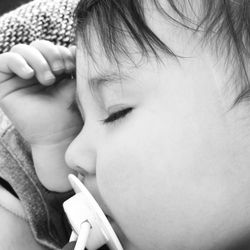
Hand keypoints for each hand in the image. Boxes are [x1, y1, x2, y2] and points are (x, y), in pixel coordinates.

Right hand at [0, 40, 82, 190]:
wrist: (59, 133)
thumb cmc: (69, 111)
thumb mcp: (74, 83)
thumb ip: (73, 63)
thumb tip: (74, 47)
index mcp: (51, 69)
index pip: (52, 48)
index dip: (61, 52)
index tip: (71, 66)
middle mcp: (35, 71)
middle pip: (37, 45)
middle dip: (50, 53)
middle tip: (61, 70)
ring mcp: (19, 77)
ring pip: (22, 50)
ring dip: (37, 60)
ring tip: (48, 79)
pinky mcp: (5, 85)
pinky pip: (4, 61)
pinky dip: (17, 62)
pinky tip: (29, 74)